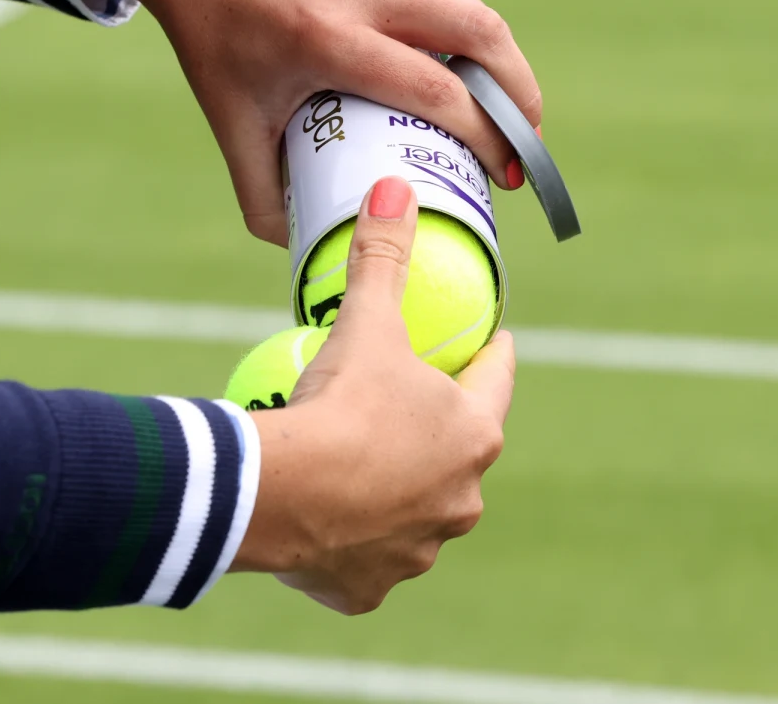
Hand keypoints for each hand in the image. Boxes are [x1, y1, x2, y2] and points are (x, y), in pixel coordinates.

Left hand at [78, 0, 542, 246]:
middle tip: (526, 143)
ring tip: (509, 109)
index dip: (485, 136)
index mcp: (327, 39)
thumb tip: (305, 246)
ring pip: (472, 5)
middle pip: (478, 34)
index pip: (434, 89)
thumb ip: (263, 196)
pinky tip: (471, 64)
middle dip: (521, 94)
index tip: (505, 176)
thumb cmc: (216, 42)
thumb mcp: (232, 125)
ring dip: (504, 59)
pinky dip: (473, 26)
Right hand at [229, 177, 515, 614]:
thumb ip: (383, 257)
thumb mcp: (366, 324)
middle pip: (460, 454)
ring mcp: (417, 551)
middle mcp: (460, 500)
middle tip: (407, 407)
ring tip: (363, 469)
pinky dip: (353, 546)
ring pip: (417, 514)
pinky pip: (366, 564)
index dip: (493, 356)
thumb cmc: (340, 405)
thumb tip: (396, 188)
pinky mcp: (369, 589)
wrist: (281, 496)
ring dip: (399, 495)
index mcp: (472, 436)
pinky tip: (329, 529)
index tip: (491, 342)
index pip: (495, 383)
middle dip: (441, 433)